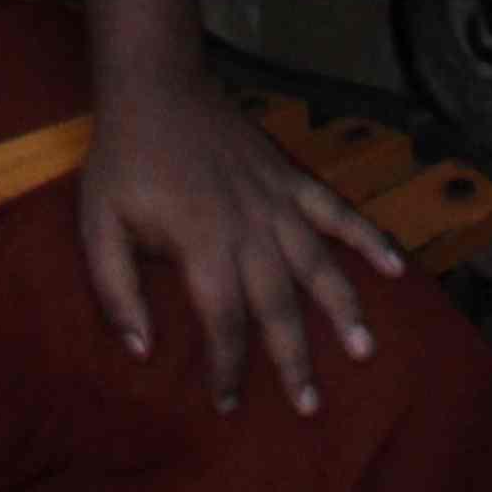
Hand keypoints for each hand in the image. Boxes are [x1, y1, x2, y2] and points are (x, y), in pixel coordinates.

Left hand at [75, 68, 399, 418]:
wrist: (157, 86)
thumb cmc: (123, 162)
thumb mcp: (98, 226)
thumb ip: (116, 291)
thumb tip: (141, 350)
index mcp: (200, 241)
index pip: (223, 318)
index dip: (227, 366)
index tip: (229, 403)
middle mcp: (247, 225)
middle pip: (278, 302)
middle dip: (294, 357)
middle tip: (309, 405)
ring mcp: (275, 199)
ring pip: (317, 262)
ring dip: (341, 307)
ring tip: (363, 348)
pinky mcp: (289, 177)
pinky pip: (336, 210)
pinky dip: (366, 236)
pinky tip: (394, 267)